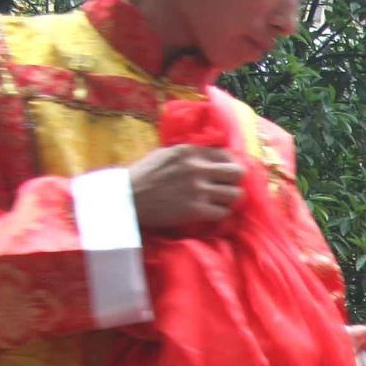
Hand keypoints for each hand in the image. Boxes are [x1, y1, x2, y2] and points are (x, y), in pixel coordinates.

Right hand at [129, 145, 244, 227]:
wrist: (127, 198)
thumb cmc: (144, 175)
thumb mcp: (166, 154)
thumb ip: (189, 155)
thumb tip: (211, 157)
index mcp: (189, 152)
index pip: (226, 155)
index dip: (229, 165)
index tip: (224, 174)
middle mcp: (197, 168)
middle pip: (238, 173)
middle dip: (235, 181)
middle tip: (226, 187)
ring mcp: (198, 190)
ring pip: (235, 194)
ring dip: (229, 199)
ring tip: (219, 201)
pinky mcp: (196, 210)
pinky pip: (224, 213)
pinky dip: (220, 214)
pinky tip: (210, 213)